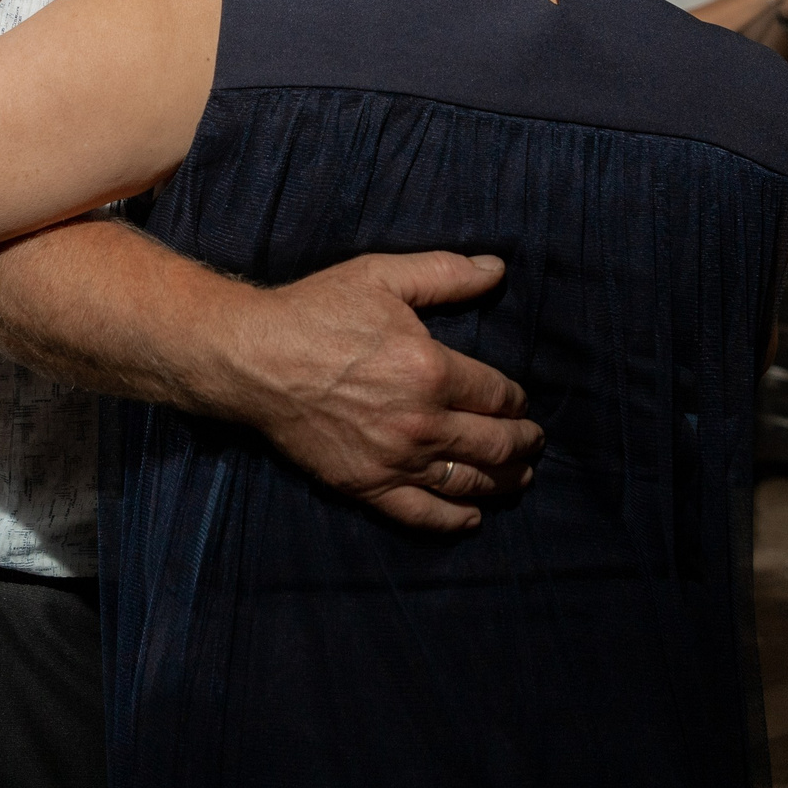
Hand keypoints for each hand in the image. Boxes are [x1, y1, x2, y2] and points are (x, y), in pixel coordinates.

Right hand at [218, 251, 543, 532]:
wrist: (253, 359)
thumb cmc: (316, 312)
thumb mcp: (383, 276)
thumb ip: (447, 273)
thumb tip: (498, 269)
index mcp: (432, 370)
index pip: (498, 395)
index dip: (517, 400)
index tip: (519, 401)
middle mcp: (421, 423)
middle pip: (495, 444)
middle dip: (523, 443)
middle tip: (534, 442)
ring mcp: (394, 460)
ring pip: (468, 481)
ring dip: (504, 482)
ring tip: (519, 477)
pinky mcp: (366, 485)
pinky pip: (422, 513)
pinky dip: (454, 519)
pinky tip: (472, 516)